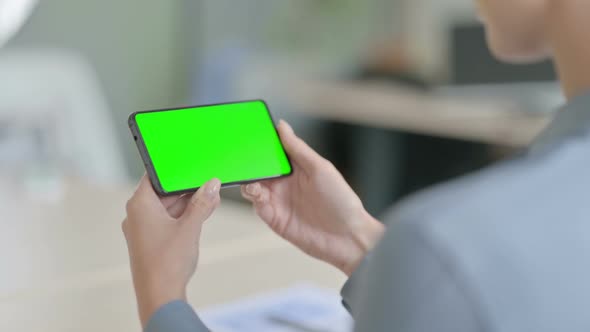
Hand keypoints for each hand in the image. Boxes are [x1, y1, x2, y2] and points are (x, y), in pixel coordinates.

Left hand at [122, 176, 220, 326]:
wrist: (159, 295)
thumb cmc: (168, 261)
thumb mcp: (190, 227)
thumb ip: (202, 203)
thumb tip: (212, 184)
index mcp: (139, 205)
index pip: (155, 177)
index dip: (173, 170)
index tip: (190, 165)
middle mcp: (136, 214)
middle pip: (163, 193)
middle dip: (187, 190)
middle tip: (208, 184)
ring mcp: (142, 229)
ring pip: (167, 208)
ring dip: (188, 204)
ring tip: (210, 200)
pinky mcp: (149, 241)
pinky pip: (166, 221)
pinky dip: (182, 217)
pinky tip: (201, 215)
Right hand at [241, 121, 384, 275]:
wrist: (347, 237)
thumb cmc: (341, 200)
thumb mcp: (320, 168)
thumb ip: (298, 148)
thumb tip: (282, 126)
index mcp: (297, 168)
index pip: (273, 152)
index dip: (262, 143)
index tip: (251, 133)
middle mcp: (285, 184)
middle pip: (259, 168)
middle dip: (249, 161)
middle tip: (242, 156)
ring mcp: (279, 201)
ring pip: (253, 186)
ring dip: (248, 179)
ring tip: (249, 175)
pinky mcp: (274, 219)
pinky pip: (257, 205)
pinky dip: (252, 196)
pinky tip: (256, 191)